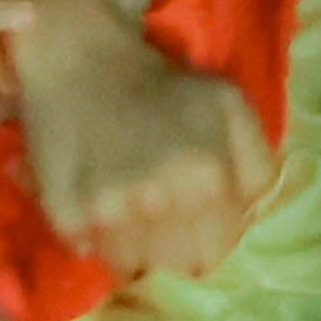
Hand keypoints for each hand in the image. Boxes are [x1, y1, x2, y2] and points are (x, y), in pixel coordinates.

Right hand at [13, 0, 275, 277]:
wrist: (79, 54)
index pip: (216, 252)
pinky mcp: (65, 216)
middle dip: (171, 244)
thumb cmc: (160, 83)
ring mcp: (109, 214)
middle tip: (158, 211)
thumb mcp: (230, 106)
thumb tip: (246, 218)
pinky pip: (85, 250)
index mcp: (208, 179)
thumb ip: (256, 166)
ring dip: (129, 243)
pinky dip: (88, 234)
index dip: (205, 236)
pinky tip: (91, 199)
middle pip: (174, 265)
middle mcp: (160, 202)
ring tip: (125, 204)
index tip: (192, 217)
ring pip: (129, 266)